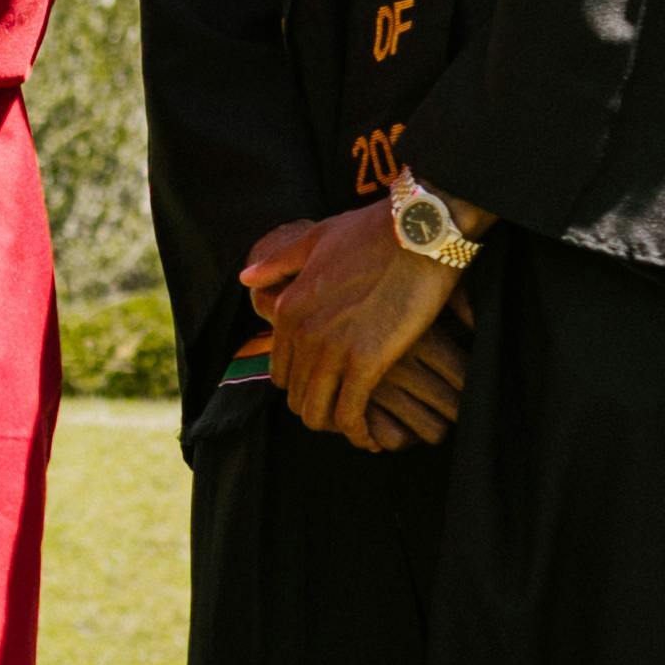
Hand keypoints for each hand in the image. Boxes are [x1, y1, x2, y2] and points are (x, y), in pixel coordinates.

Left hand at [239, 202, 464, 446]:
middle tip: (346, 409)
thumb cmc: (373, 232)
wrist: (419, 230)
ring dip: (335, 424)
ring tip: (358, 422)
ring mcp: (333, 350)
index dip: (303, 385)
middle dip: (319, 408)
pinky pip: (350, 415)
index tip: (328, 387)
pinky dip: (360, 431)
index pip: (280, 372)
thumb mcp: (315, 240)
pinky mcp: (366, 362)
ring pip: (317, 413)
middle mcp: (303, 334)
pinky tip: (373, 434)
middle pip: (297, 397)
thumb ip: (279, 264)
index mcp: (288, 309)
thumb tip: (245, 278)